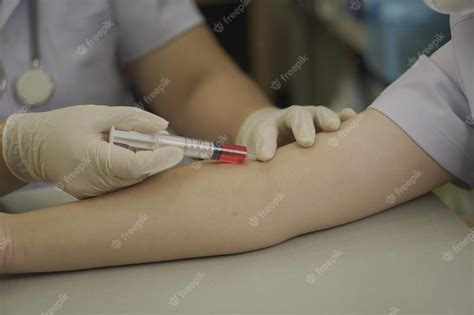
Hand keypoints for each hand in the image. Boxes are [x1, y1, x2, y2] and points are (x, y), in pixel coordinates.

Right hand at [1, 105, 183, 198]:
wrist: (33, 149)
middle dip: (156, 157)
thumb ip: (132, 119)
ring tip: (136, 144)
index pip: (136, 165)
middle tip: (161, 140)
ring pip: (134, 181)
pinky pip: (124, 185)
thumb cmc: (62, 127)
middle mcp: (93, 182)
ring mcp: (94, 194)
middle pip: (139, 174)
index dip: (161, 158)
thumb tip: (163, 127)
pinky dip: (132, 170)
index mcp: (91, 158)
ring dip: (145, 163)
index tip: (178, 149)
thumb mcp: (97, 114)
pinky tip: (124, 156)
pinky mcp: (95, 198)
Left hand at [236, 105, 356, 160]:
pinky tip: (352, 118)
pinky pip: (337, 117)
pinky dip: (344, 117)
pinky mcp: (326, 123)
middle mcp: (290, 120)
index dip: (266, 144)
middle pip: (296, 118)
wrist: (273, 134)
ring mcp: (310, 118)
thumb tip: (255, 190)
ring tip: (334, 127)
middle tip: (306, 142)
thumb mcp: (255, 160)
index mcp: (268, 129)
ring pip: (318, 114)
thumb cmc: (264, 152)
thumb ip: (256, 170)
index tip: (266, 157)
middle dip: (301, 129)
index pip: (265, 133)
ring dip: (326, 119)